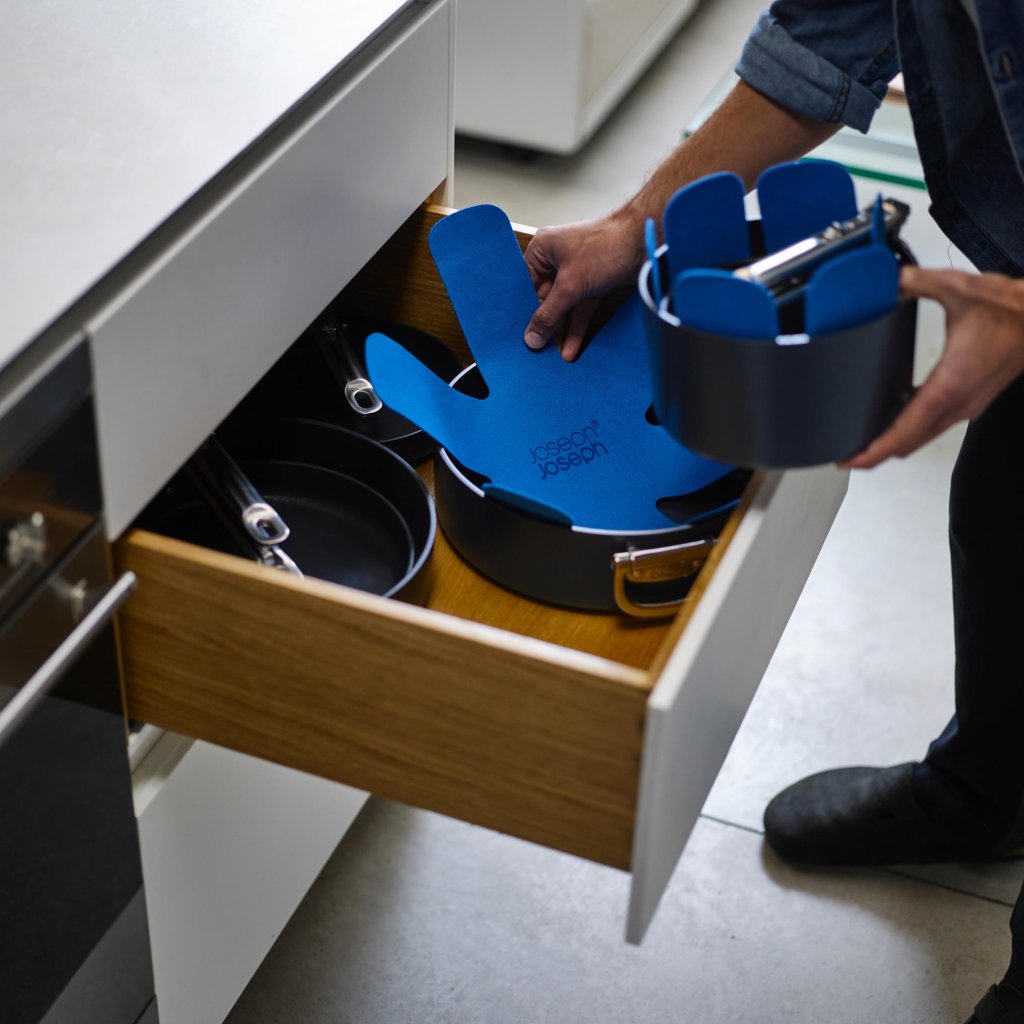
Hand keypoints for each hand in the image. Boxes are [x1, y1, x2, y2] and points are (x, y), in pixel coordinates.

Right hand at [523, 210, 644, 360]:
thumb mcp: (570, 286)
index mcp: (542, 250)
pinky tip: (571, 347)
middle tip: (541, 350)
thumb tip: (532, 337)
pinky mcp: (592, 284)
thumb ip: (549, 314)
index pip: (526, 287)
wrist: (644, 242)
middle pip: (545, 300)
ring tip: (557, 356)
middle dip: (546, 326)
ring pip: (564, 307)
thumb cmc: (605, 247)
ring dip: (562, 331)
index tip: (525, 335)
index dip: (525, 312)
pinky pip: (579, 309)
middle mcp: (556, 261)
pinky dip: (576, 327)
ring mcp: (575, 273)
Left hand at [845, 265, 1023, 467]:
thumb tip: (891, 277)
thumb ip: (920, 281)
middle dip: (876, 454)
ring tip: (863, 440)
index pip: (904, 433)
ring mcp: (966, 406)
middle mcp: (957, 403)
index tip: (851, 460)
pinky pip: (933, 424)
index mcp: (949, 386)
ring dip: (893, 443)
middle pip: (909, 444)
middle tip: (846, 454)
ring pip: (922, 437)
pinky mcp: (970, 400)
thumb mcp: (961, 289)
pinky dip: (909, 428)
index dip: (874, 451)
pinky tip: (892, 415)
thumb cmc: (1011, 310)